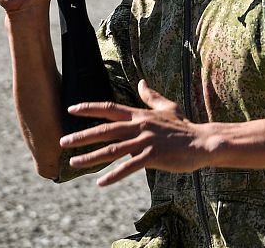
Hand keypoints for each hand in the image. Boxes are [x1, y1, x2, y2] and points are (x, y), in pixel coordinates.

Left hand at [61, 80, 213, 185]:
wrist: (201, 142)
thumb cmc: (184, 127)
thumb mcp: (168, 107)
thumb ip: (151, 97)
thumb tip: (141, 82)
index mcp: (140, 115)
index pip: (110, 108)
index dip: (89, 108)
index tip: (70, 109)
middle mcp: (140, 126)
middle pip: (106, 130)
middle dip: (82, 135)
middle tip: (63, 142)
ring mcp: (146, 141)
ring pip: (113, 149)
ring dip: (91, 157)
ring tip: (74, 163)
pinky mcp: (153, 156)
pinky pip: (129, 166)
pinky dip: (114, 175)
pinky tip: (101, 182)